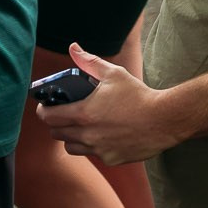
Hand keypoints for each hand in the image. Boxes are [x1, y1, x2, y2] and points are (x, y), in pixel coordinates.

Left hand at [37, 43, 183, 165]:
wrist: (164, 119)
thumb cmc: (138, 95)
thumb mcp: (115, 74)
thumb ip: (90, 62)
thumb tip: (73, 48)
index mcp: (84, 113)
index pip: (48, 117)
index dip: (43, 110)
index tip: (45, 106)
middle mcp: (87, 134)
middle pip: (56, 134)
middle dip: (57, 124)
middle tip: (64, 115)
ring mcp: (98, 149)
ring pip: (71, 147)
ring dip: (72, 137)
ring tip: (83, 127)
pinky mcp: (110, 159)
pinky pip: (93, 154)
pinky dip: (94, 146)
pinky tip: (105, 135)